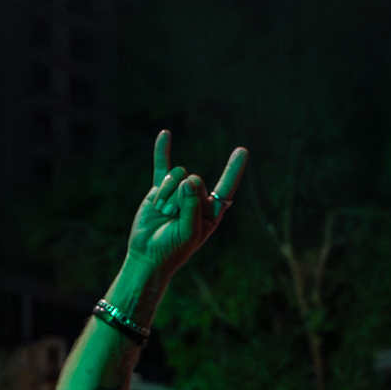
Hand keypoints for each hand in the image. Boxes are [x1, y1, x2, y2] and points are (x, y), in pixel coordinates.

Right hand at [123, 131, 248, 283]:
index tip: (242, 151)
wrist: (148, 255)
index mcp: (211, 211)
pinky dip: (161, 151)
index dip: (233, 170)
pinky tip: (165, 134)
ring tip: (162, 212)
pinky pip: (162, 166)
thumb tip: (188, 180)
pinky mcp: (160, 190)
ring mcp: (178, 192)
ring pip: (177, 176)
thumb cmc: (173, 249)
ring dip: (167, 194)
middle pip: (195, 181)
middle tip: (172, 216)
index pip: (226, 187)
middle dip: (182, 198)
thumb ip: (192, 207)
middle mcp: (197, 199)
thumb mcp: (189, 233)